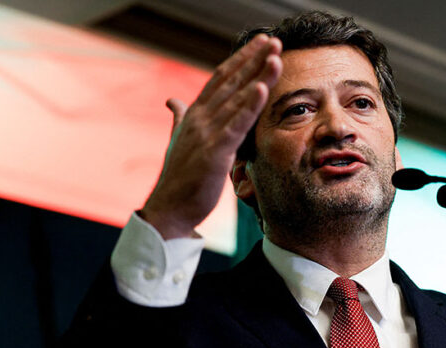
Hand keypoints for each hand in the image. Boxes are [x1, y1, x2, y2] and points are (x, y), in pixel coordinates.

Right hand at [141, 34, 282, 238]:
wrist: (170, 208)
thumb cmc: (180, 178)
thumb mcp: (180, 141)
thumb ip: (180, 118)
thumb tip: (172, 101)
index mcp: (195, 114)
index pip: (221, 79)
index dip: (241, 59)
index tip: (260, 44)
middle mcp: (200, 118)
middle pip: (231, 81)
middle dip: (253, 59)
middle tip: (273, 40)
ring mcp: (206, 133)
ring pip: (236, 98)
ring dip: (257, 76)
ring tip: (274, 56)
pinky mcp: (215, 152)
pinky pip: (235, 124)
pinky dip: (249, 106)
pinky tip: (262, 89)